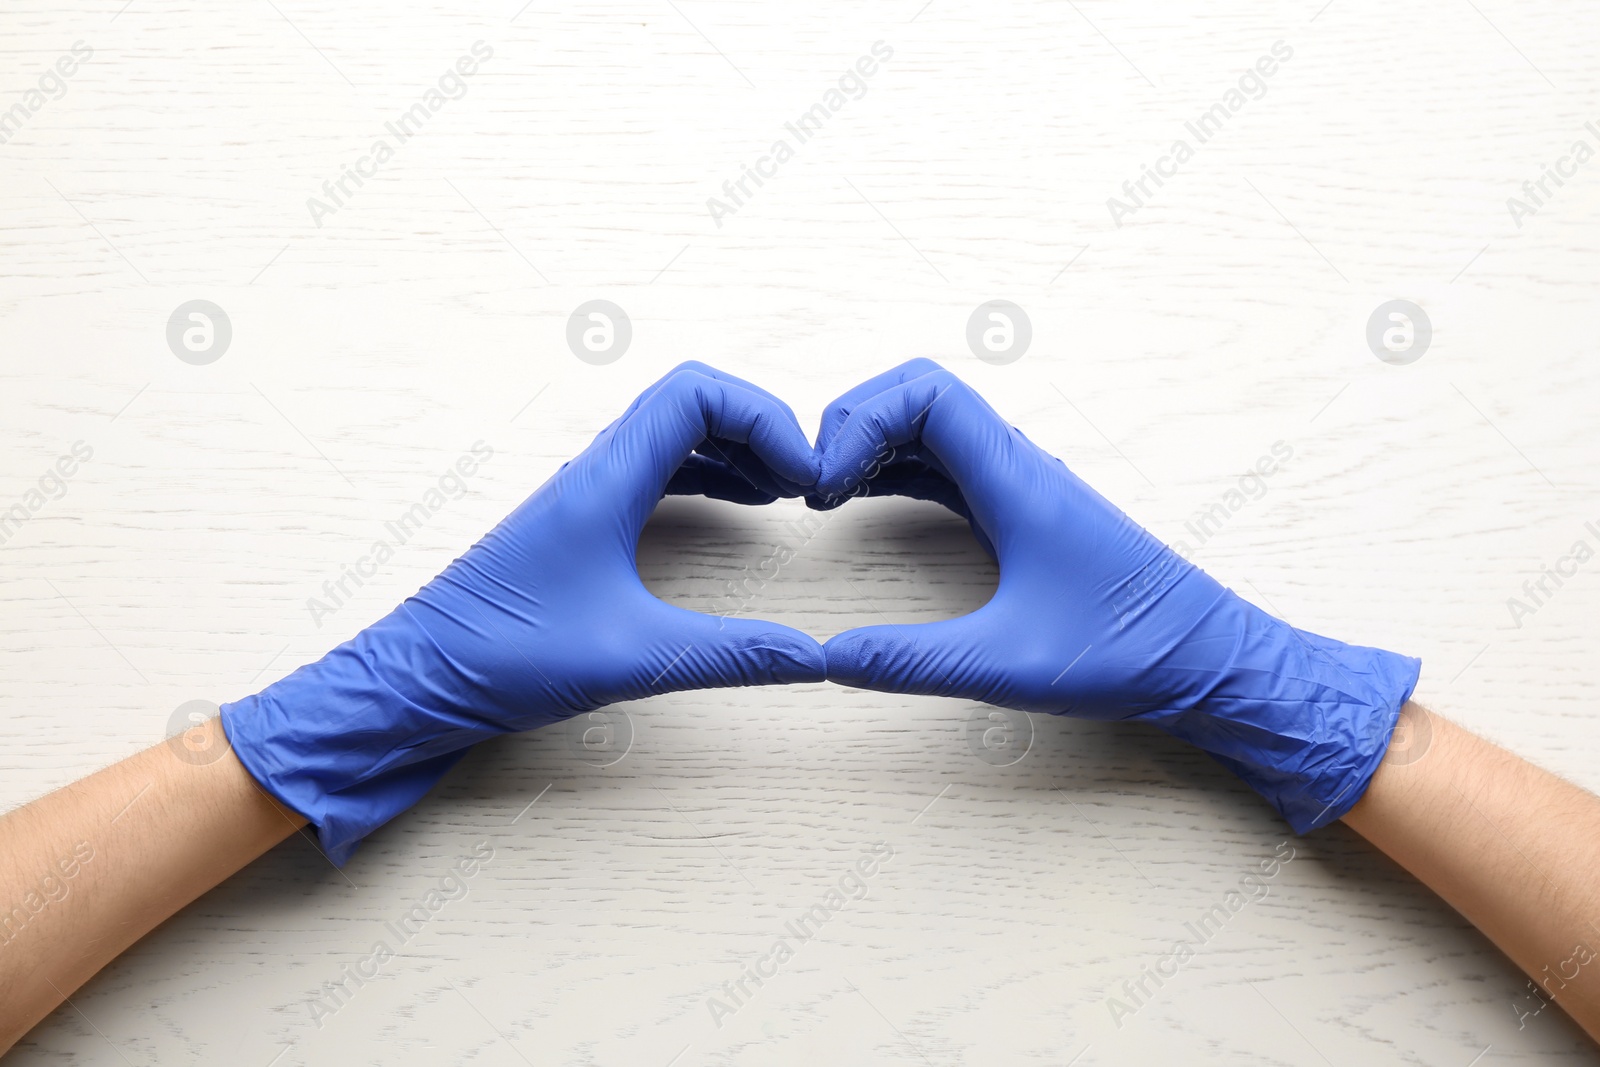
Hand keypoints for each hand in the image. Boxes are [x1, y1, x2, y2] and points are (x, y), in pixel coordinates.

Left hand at [223, 363, 824, 862]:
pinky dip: (707, 475)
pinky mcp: (580, 525)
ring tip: (786, 491)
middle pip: (692, 403)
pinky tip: (736, 510)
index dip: (763, 417)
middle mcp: (595, 473)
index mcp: (603, 481)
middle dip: (760, 428)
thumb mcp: (630, 659)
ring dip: (736, 449)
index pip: (695, 394)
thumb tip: (812, 657)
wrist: (415, 683)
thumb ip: (728, 655)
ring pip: (674, 435)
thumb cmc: (499, 659)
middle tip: (806, 482)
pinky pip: (657, 471)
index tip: (803, 477)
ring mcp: (586, 496)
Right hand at [813, 359, 1418, 831]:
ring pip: (931, 427)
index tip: (826, 486)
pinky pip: (946, 464)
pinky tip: (866, 503)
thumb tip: (830, 660)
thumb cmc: (1129, 652)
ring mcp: (1020, 485)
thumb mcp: (1012, 666)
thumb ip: (915, 662)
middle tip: (815, 486)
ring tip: (826, 494)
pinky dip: (897, 470)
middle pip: (919, 395)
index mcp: (1017, 479)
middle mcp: (1018, 466)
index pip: (925, 394)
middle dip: (853, 423)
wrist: (1206, 659)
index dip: (859, 421)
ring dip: (873, 444)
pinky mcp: (1022, 510)